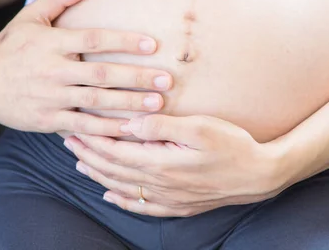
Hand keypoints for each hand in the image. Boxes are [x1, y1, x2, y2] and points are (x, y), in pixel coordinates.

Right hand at [0, 0, 172, 135]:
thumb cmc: (8, 47)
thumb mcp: (29, 17)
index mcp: (51, 43)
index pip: (93, 40)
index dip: (123, 41)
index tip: (152, 44)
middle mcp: (52, 70)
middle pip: (101, 73)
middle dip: (136, 77)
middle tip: (167, 80)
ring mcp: (50, 97)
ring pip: (95, 102)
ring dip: (128, 104)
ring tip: (157, 104)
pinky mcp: (47, 120)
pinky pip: (81, 126)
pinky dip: (106, 130)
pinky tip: (130, 129)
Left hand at [64, 114, 286, 216]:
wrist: (259, 175)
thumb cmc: (232, 145)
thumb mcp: (200, 127)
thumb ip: (162, 125)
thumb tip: (130, 123)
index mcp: (161, 162)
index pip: (115, 151)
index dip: (93, 140)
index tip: (76, 127)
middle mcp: (159, 184)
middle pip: (114, 169)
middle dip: (89, 154)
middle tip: (69, 140)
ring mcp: (168, 198)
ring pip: (123, 187)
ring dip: (98, 175)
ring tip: (80, 164)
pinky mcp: (179, 205)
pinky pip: (141, 206)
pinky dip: (121, 200)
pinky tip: (110, 195)